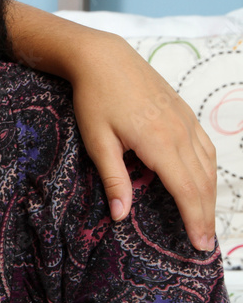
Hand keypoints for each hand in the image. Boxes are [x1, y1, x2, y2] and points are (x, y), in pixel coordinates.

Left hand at [70, 31, 216, 249]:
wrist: (103, 58)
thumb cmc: (94, 99)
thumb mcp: (97, 141)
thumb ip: (113, 179)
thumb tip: (121, 216)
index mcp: (160, 142)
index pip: (186, 191)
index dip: (194, 220)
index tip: (198, 245)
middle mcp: (181, 132)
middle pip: (202, 182)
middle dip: (205, 215)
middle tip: (204, 243)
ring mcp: (186, 120)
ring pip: (208, 165)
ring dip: (209, 195)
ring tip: (204, 219)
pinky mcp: (184, 112)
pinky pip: (205, 147)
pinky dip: (208, 171)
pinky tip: (202, 182)